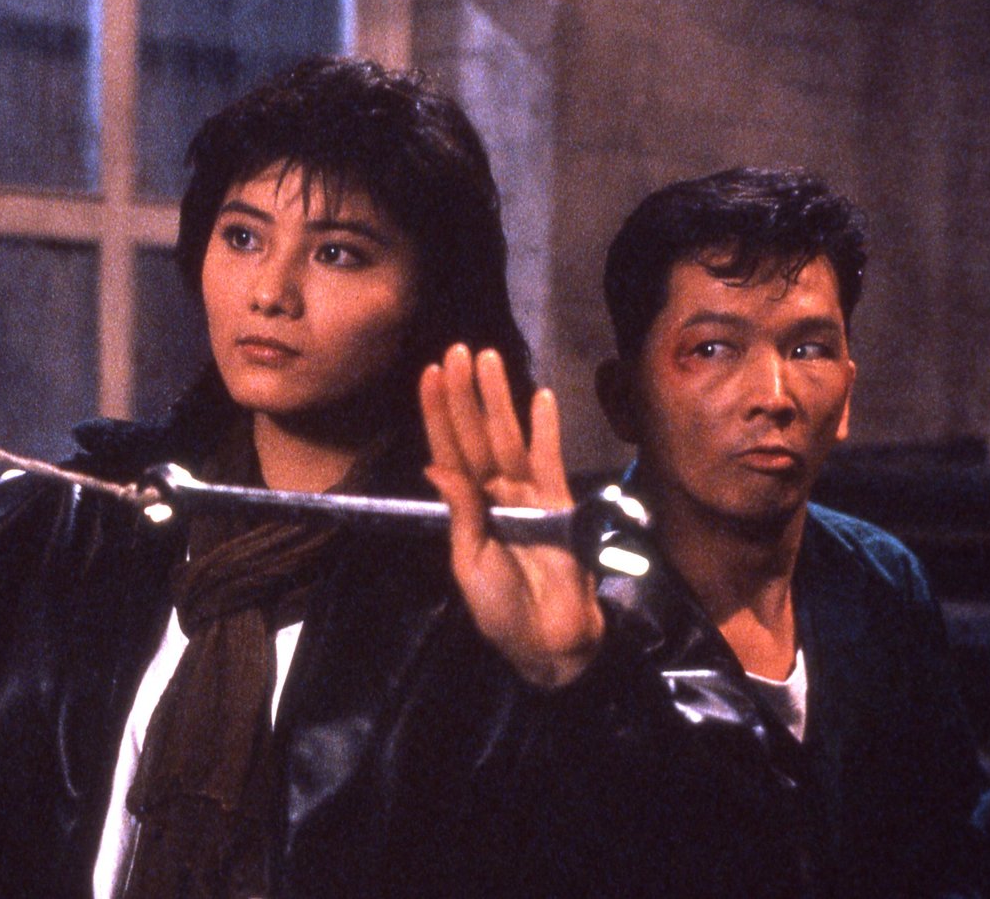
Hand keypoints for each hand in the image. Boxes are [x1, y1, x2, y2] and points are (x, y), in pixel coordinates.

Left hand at [419, 344, 603, 688]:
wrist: (548, 640)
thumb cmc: (501, 609)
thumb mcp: (471, 562)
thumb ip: (461, 513)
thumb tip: (435, 466)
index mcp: (465, 507)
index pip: (448, 448)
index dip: (438, 412)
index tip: (430, 373)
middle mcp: (493, 493)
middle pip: (476, 432)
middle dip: (466, 392)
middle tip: (459, 349)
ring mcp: (527, 495)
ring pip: (508, 436)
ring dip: (500, 398)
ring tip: (491, 359)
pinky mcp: (560, 505)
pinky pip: (551, 459)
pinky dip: (547, 429)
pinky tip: (542, 398)